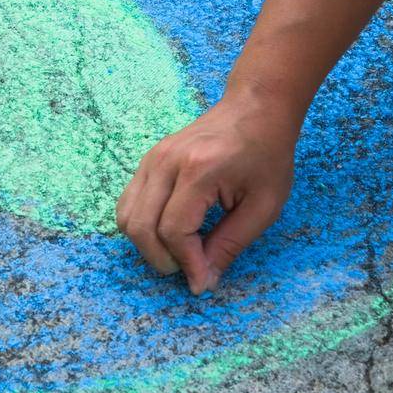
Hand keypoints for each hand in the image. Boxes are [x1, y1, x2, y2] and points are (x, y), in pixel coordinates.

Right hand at [114, 93, 299, 293]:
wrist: (255, 109)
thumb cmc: (267, 156)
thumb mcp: (263, 207)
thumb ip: (229, 245)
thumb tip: (202, 281)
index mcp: (198, 170)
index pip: (173, 230)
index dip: (186, 263)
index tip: (204, 282)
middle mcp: (166, 162)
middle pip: (140, 226)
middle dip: (161, 259)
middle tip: (189, 270)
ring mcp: (151, 159)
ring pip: (126, 216)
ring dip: (146, 245)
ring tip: (177, 253)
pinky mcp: (148, 161)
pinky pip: (129, 202)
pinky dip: (142, 226)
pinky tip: (169, 232)